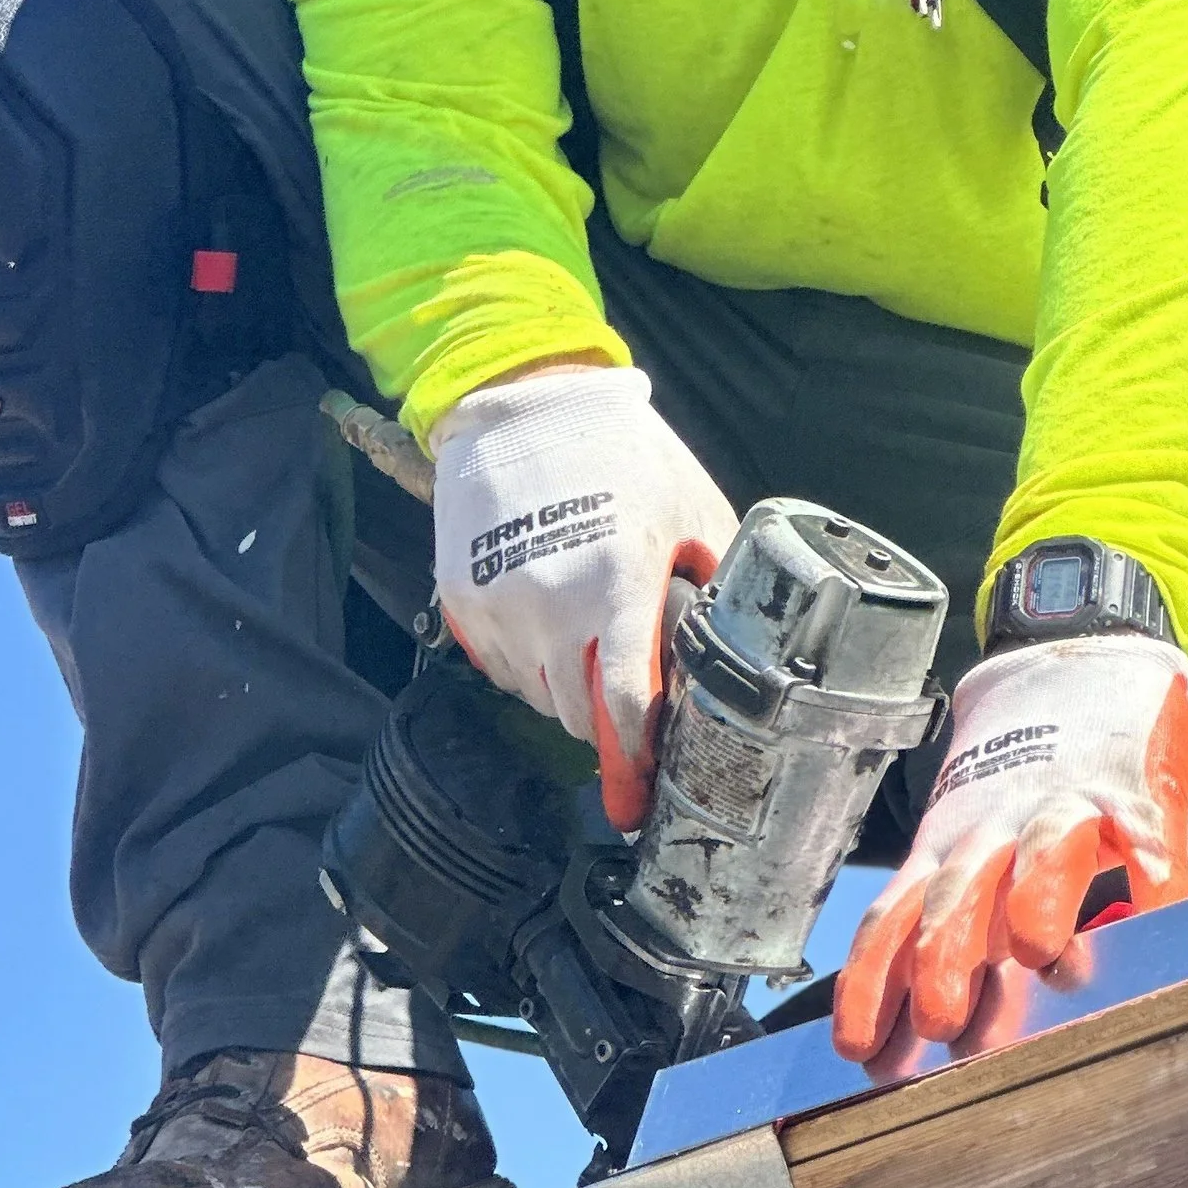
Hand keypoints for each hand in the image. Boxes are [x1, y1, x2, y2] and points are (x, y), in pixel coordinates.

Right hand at [430, 363, 736, 828]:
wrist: (522, 403)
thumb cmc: (621, 455)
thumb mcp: (691, 510)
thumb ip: (712, 584)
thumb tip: (728, 648)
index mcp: (617, 582)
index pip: (625, 702)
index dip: (638, 754)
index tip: (646, 784)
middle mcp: (551, 602)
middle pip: (578, 716)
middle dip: (607, 717)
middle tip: (624, 687)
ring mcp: (499, 604)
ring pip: (536, 698)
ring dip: (565, 690)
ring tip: (584, 638)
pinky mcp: (460, 599)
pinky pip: (500, 668)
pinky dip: (527, 664)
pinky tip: (546, 622)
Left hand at [832, 633, 1187, 1066]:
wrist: (1069, 660)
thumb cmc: (1017, 781)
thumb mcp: (967, 843)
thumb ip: (954, 924)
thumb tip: (926, 1027)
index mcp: (945, 853)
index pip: (894, 923)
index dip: (874, 986)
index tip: (860, 1053)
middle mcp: (990, 832)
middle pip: (958, 896)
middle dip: (945, 959)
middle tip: (942, 1024)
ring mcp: (1058, 804)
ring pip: (1039, 851)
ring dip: (1036, 901)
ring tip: (1040, 954)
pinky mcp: (1126, 784)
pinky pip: (1139, 828)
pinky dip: (1149, 866)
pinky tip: (1154, 898)